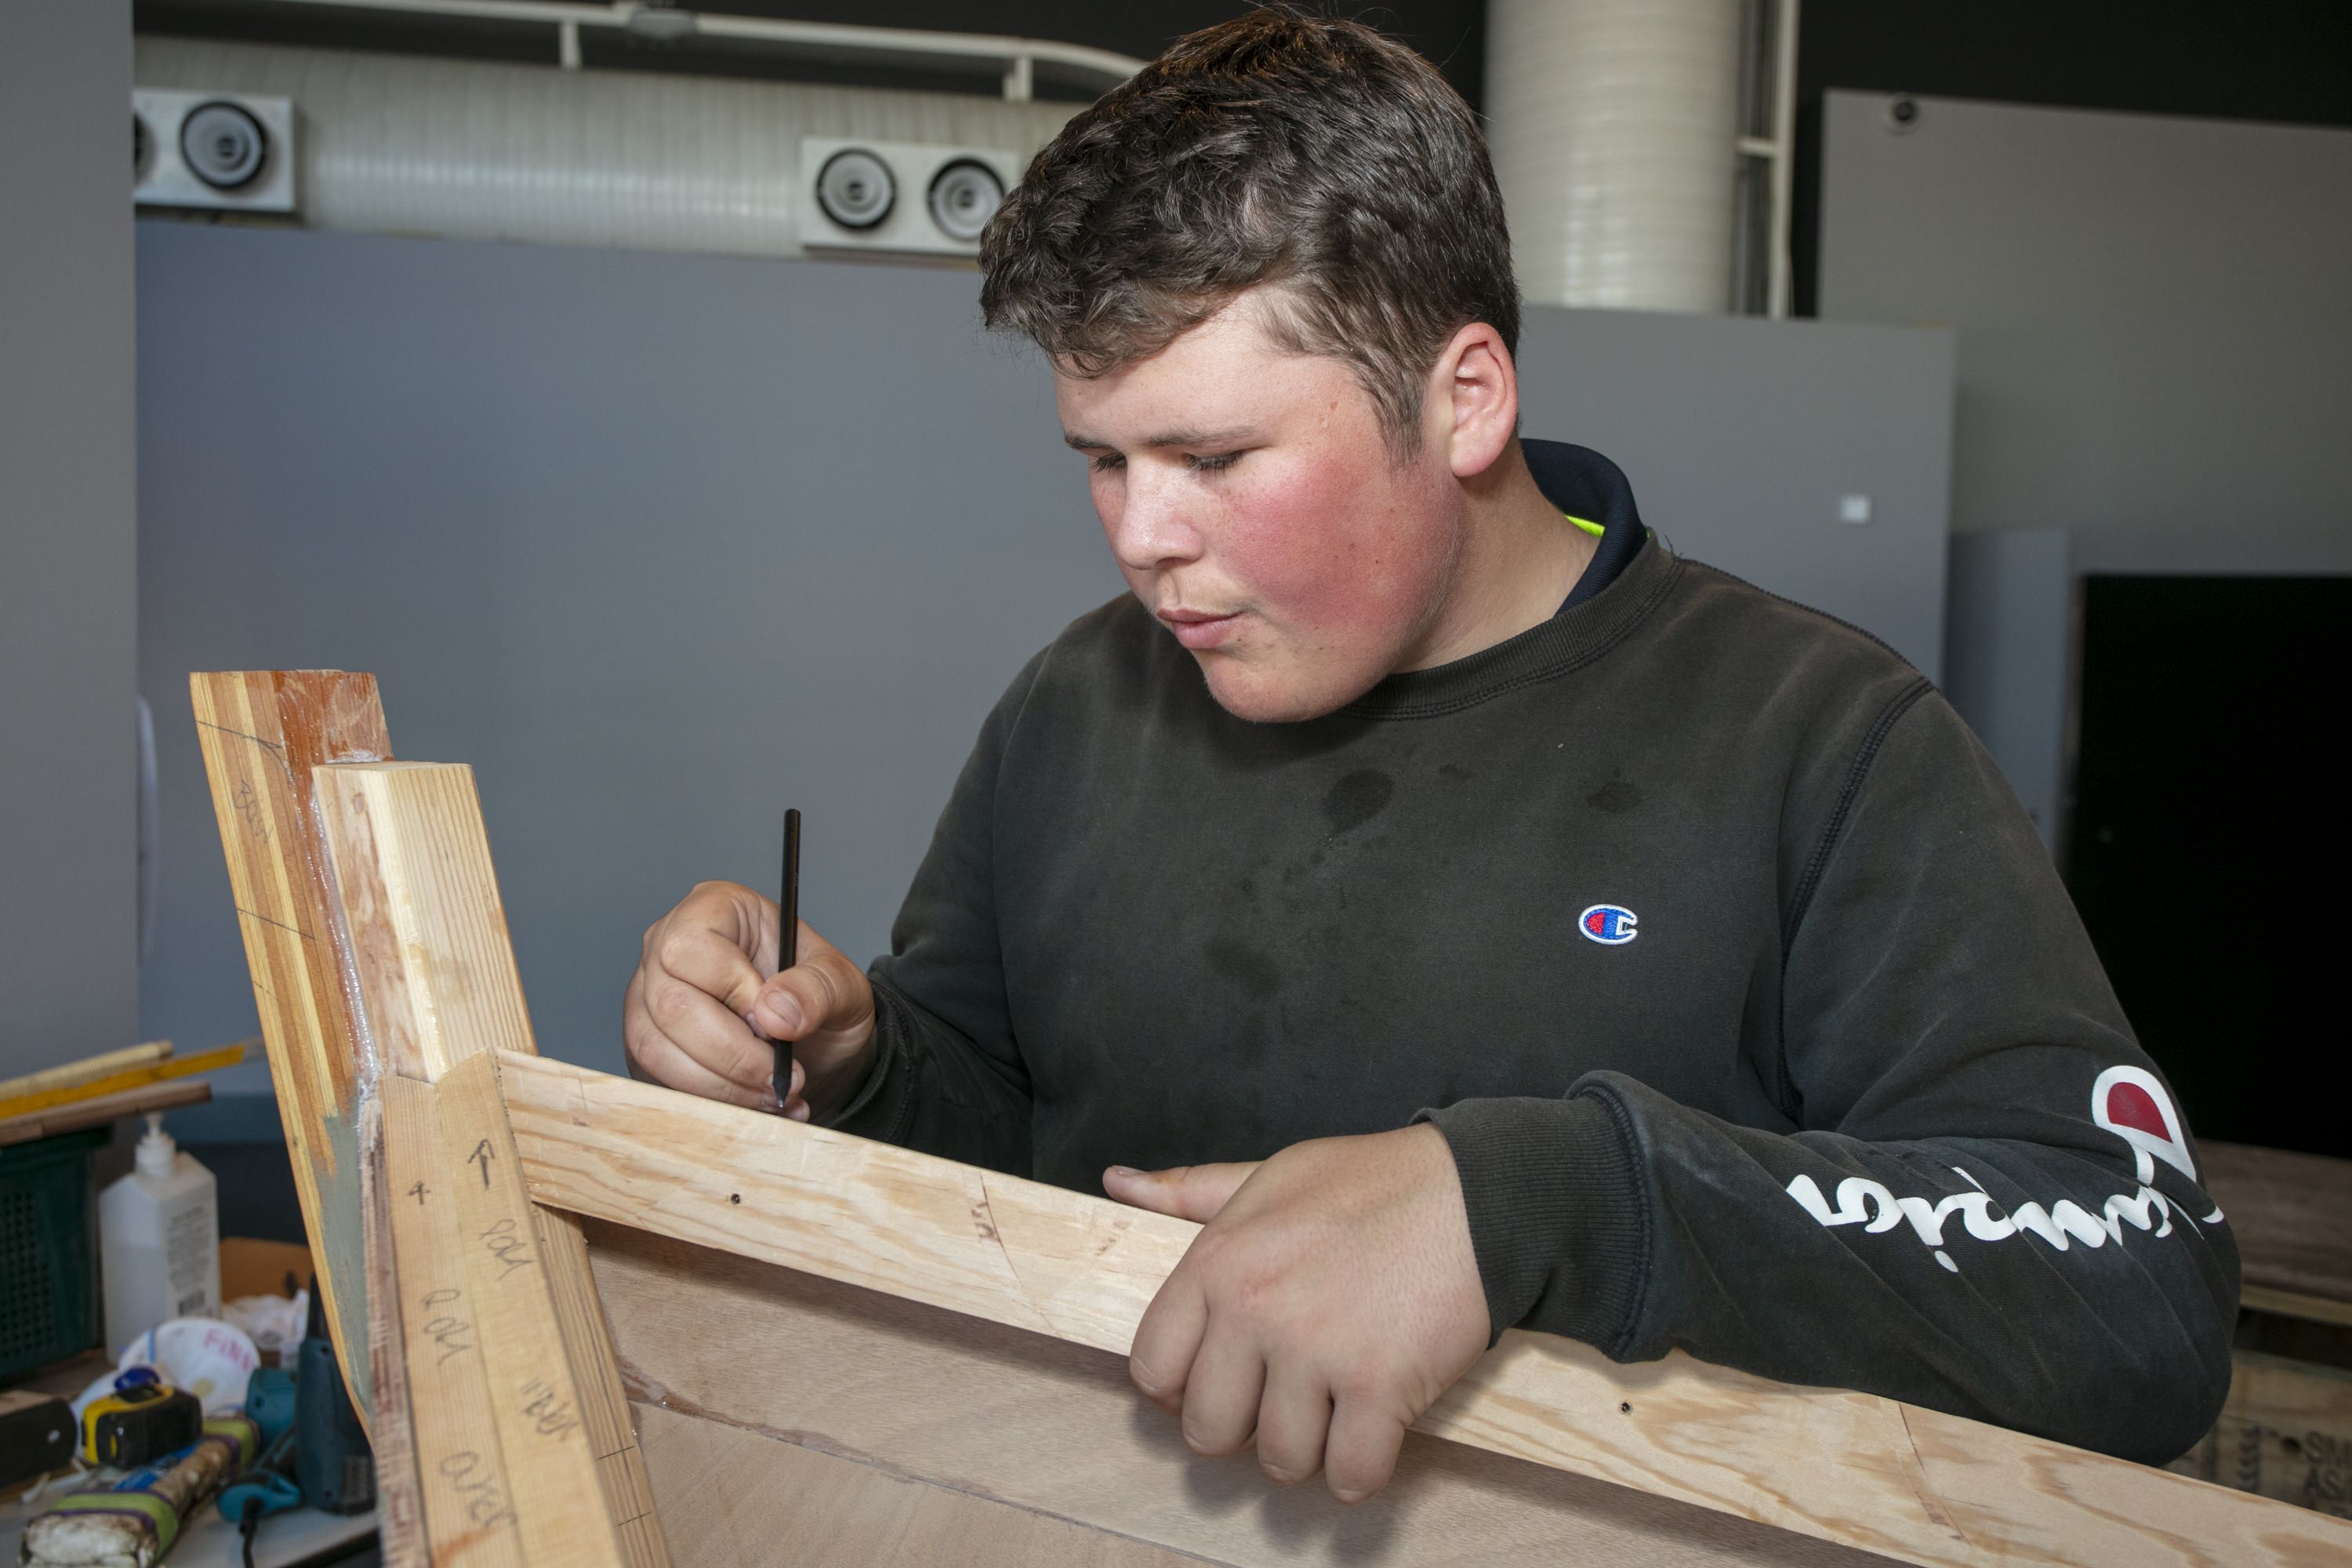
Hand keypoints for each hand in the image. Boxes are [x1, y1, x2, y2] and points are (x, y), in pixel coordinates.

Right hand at [621, 880, 874, 1118]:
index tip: (775, 1023)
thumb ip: (816, 990)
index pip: (691, 947)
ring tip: (774, 1094)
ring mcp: (647, 997)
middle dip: (733, 1055)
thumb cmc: (819, 997)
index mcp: (714, 910)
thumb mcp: (841, 985)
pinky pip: (658, 1079)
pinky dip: (710, 1102)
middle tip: (783, 1076)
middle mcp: (666, 947)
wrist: (817, 1042)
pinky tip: (754, 1105)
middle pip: (670, 1005)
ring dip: (722, 1086)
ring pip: (656, 1048)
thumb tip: (773, 1013)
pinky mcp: (646, 1044)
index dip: (733, 991)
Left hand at [1104, 1125, 1488, 1501]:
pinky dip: (1361, 1472)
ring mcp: (1315, 1352)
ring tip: (1330, 1416)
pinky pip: (1350, 1475)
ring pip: (1280, 1461)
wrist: (1480, 1194)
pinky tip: (1372, 1438)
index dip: (1183, 1387)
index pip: (1154, 1366)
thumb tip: (1118, 1183)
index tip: (1219, 1380)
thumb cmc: (1374, 1183)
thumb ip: (1190, 1192)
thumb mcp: (1271, 1174)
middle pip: (1209, 1430)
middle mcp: (1254, 1311)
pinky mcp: (1379, 1387)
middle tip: (1280, 1403)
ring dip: (1307, 1452)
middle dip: (1243, 1429)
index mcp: (1218, 1262)